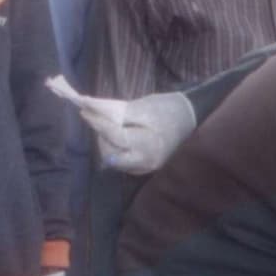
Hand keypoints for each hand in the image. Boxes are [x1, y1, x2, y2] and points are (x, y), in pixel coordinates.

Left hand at [54, 78, 195, 174]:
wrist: (192, 120)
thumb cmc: (168, 109)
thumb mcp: (143, 106)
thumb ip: (118, 111)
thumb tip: (91, 108)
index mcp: (149, 143)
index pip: (115, 134)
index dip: (97, 121)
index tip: (83, 108)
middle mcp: (146, 161)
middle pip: (110, 154)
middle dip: (101, 136)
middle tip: (95, 118)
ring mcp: (146, 168)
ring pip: (114, 160)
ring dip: (106, 143)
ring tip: (108, 127)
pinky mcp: (145, 169)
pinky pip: (123, 162)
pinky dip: (115, 149)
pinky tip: (116, 137)